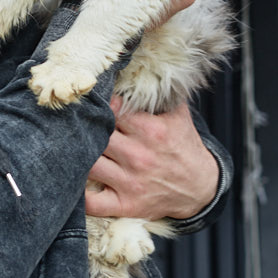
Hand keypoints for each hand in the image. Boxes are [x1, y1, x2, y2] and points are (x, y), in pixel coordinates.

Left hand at [85, 96, 219, 220]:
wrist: (201, 187)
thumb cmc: (183, 147)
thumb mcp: (178, 115)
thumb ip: (157, 94)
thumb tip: (134, 72)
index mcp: (151, 131)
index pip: (112, 110)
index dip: (102, 106)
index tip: (97, 106)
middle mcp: (140, 157)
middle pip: (97, 135)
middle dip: (88, 129)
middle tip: (82, 126)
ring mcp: (131, 183)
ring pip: (89, 164)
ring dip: (81, 156)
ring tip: (79, 149)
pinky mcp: (126, 205)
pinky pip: (92, 203)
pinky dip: (80, 195)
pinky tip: (77, 181)